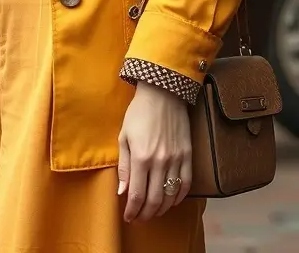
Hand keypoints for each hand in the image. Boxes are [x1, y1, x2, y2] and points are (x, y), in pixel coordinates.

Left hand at [118, 82, 191, 223]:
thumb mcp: (124, 136)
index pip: (137, 194)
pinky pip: (186, 184)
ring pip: (171, 195)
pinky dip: (179, 197)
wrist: (163, 93)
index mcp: (141, 157)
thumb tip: (122, 192)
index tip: (128, 216)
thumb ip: (124, 166)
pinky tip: (172, 201)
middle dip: (145, 214)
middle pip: (154, 199)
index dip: (132, 210)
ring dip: (161, 209)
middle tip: (139, 218)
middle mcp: (160, 162)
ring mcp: (176, 159)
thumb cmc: (139, 113)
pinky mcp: (188, 155)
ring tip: (153, 212)